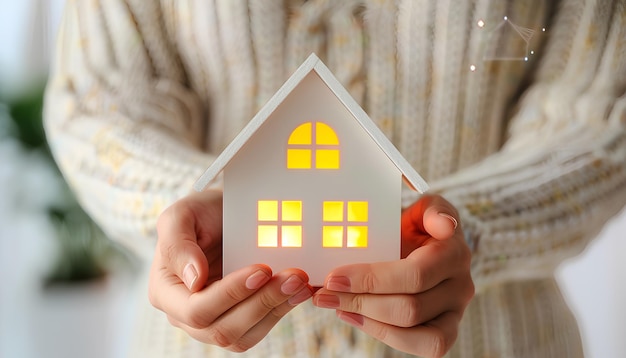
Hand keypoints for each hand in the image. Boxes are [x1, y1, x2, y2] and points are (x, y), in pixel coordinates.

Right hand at [148, 189, 312, 351]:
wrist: (221, 214)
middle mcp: (184, 315)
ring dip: (276, 309)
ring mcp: (212, 322)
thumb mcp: (181, 215)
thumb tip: (194, 280)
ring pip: (243, 336)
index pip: (196, 309)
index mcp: (166, 292)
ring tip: (300, 282)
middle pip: (222, 329)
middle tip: (293, 276)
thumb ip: (177, 244)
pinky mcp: (237, 320)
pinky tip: (299, 290)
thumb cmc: (199, 213)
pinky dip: (281, 311)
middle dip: (262, 303)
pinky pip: (258, 329)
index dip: (231, 294)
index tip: (262, 269)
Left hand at [312, 194, 473, 357]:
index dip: (372, 279)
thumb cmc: (412, 227)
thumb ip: (431, 209)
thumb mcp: (419, 210)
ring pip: (411, 326)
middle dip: (358, 298)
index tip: (333, 276)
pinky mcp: (447, 331)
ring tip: (334, 303)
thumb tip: (445, 223)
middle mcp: (462, 281)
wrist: (417, 244)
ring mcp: (457, 310)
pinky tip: (354, 316)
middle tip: (325, 290)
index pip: (415, 274)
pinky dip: (382, 333)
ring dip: (366, 317)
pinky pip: (422, 345)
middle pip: (408, 305)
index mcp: (455, 248)